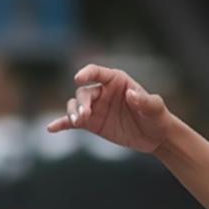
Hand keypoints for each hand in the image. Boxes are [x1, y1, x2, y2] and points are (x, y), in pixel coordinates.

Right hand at [46, 64, 174, 152]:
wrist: (156, 136)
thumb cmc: (157, 117)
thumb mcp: (155, 109)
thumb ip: (145, 101)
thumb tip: (131, 94)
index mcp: (116, 81)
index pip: (97, 72)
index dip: (87, 73)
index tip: (78, 79)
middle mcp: (102, 91)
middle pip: (84, 93)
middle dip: (81, 102)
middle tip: (85, 115)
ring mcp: (95, 107)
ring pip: (75, 105)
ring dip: (72, 112)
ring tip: (77, 121)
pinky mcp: (91, 123)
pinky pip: (72, 122)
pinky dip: (62, 123)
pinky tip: (52, 128)